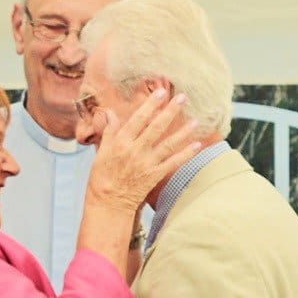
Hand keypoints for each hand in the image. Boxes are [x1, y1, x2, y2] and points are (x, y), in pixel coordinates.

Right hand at [82, 90, 207, 217]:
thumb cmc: (101, 178)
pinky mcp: (154, 176)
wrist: (108, 204)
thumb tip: (110, 112)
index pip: (138, 119)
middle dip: (170, 111)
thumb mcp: (100, 152)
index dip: (150, 105)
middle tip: (183, 97)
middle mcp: (135, 151)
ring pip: (168, 144)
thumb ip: (109, 131)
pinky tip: (196, 145)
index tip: (161, 92)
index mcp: (120, 143)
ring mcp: (146, 164)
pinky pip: (173, 163)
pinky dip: (185, 154)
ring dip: (183, 132)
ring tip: (195, 121)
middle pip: (156, 127)